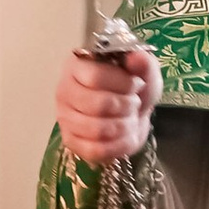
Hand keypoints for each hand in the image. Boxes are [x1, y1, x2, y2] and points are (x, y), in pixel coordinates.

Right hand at [57, 40, 160, 166]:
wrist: (133, 111)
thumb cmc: (134, 87)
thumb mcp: (144, 71)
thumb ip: (143, 63)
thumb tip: (136, 58)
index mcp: (77, 66)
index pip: (95, 77)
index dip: (123, 84)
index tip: (136, 85)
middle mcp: (64, 91)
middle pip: (97, 105)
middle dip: (126, 106)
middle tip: (134, 103)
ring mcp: (65, 118)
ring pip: (96, 130)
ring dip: (124, 126)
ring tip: (130, 118)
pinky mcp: (71, 141)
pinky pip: (95, 150)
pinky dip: (118, 145)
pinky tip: (125, 135)